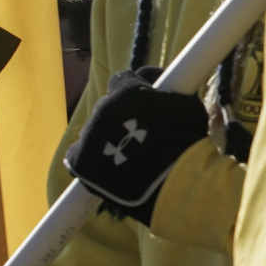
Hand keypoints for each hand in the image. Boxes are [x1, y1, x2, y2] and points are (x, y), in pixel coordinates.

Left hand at [66, 71, 208, 220]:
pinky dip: (90, 160)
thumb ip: (170, 93)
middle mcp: (103, 108)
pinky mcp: (80, 162)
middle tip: (140, 134)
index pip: (121, 79)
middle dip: (121, 116)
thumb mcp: (187, 107)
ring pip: (94, 131)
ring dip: (107, 138)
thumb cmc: (187, 145)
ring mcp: (89, 135)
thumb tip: (162, 87)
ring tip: (128, 157)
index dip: (134, 90)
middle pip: (107, 107)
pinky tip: (107, 169)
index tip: (145, 100)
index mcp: (127, 91)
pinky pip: (78, 155)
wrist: (173, 185)